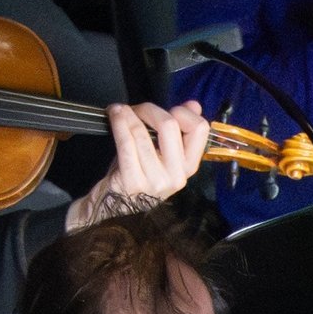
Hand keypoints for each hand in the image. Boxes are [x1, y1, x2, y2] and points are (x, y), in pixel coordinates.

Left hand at [73, 97, 208, 216]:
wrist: (113, 208)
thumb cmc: (136, 176)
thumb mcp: (160, 153)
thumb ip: (178, 130)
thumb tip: (194, 105)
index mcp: (188, 167)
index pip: (199, 129)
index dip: (182, 112)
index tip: (167, 110)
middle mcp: (177, 176)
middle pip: (170, 125)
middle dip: (149, 109)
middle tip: (135, 109)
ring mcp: (155, 181)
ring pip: (143, 132)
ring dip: (127, 115)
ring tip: (118, 111)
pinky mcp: (133, 182)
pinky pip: (126, 142)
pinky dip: (118, 123)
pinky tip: (114, 116)